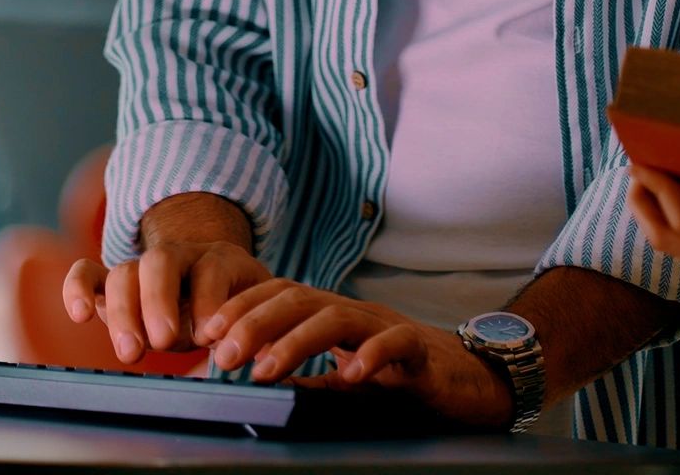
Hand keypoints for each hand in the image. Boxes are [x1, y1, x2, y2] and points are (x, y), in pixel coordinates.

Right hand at [60, 195, 272, 363]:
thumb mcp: (253, 314)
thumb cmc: (233, 308)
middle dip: (158, 302)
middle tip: (164, 342)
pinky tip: (80, 314)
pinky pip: (88, 273)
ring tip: (132, 354)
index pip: (211, 269)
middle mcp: (178, 256)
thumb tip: (261, 353)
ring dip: (124, 313)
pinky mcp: (111, 283)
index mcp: (219, 260)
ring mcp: (141, 267)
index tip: (210, 336)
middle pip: (160, 262)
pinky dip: (78, 288)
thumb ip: (255, 331)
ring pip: (124, 272)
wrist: (210, 283)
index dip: (209, 301)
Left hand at [198, 282, 514, 427]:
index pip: (281, 296)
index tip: (208, 333)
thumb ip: (304, 380)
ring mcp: (389, 328)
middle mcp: (356, 314)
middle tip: (222, 353)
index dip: (243, 308)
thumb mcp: (342, 380)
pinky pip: (397, 343)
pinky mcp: (421, 352)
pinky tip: (350, 375)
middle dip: (256, 322)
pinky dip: (372, 356)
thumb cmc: (402, 381)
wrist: (472, 382)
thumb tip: (250, 383)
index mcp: (333, 316)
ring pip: (338, 317)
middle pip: (301, 299)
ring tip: (266, 370)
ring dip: (297, 341)